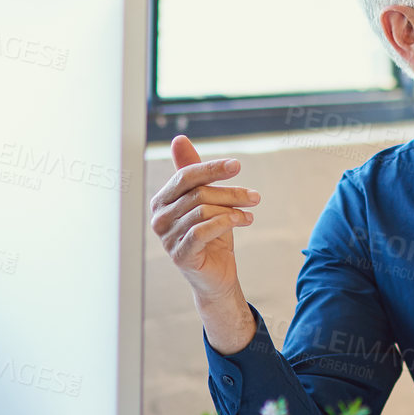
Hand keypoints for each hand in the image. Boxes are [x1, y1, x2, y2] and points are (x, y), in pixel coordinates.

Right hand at [151, 136, 259, 349]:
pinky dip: (227, 222)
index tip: (237, 166)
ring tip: (250, 212)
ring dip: (233, 208)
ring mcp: (166, 238)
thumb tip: (178, 138)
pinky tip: (244, 220)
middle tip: (255, 196)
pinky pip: (204, 230)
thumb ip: (194, 171)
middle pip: (198, 193)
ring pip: (203, 210)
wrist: (217, 275)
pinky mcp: (180, 254)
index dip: (212, 168)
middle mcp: (158, 218)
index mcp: (162, 200)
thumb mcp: (206, 200)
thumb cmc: (212, 234)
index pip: (186, 175)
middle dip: (230, 192)